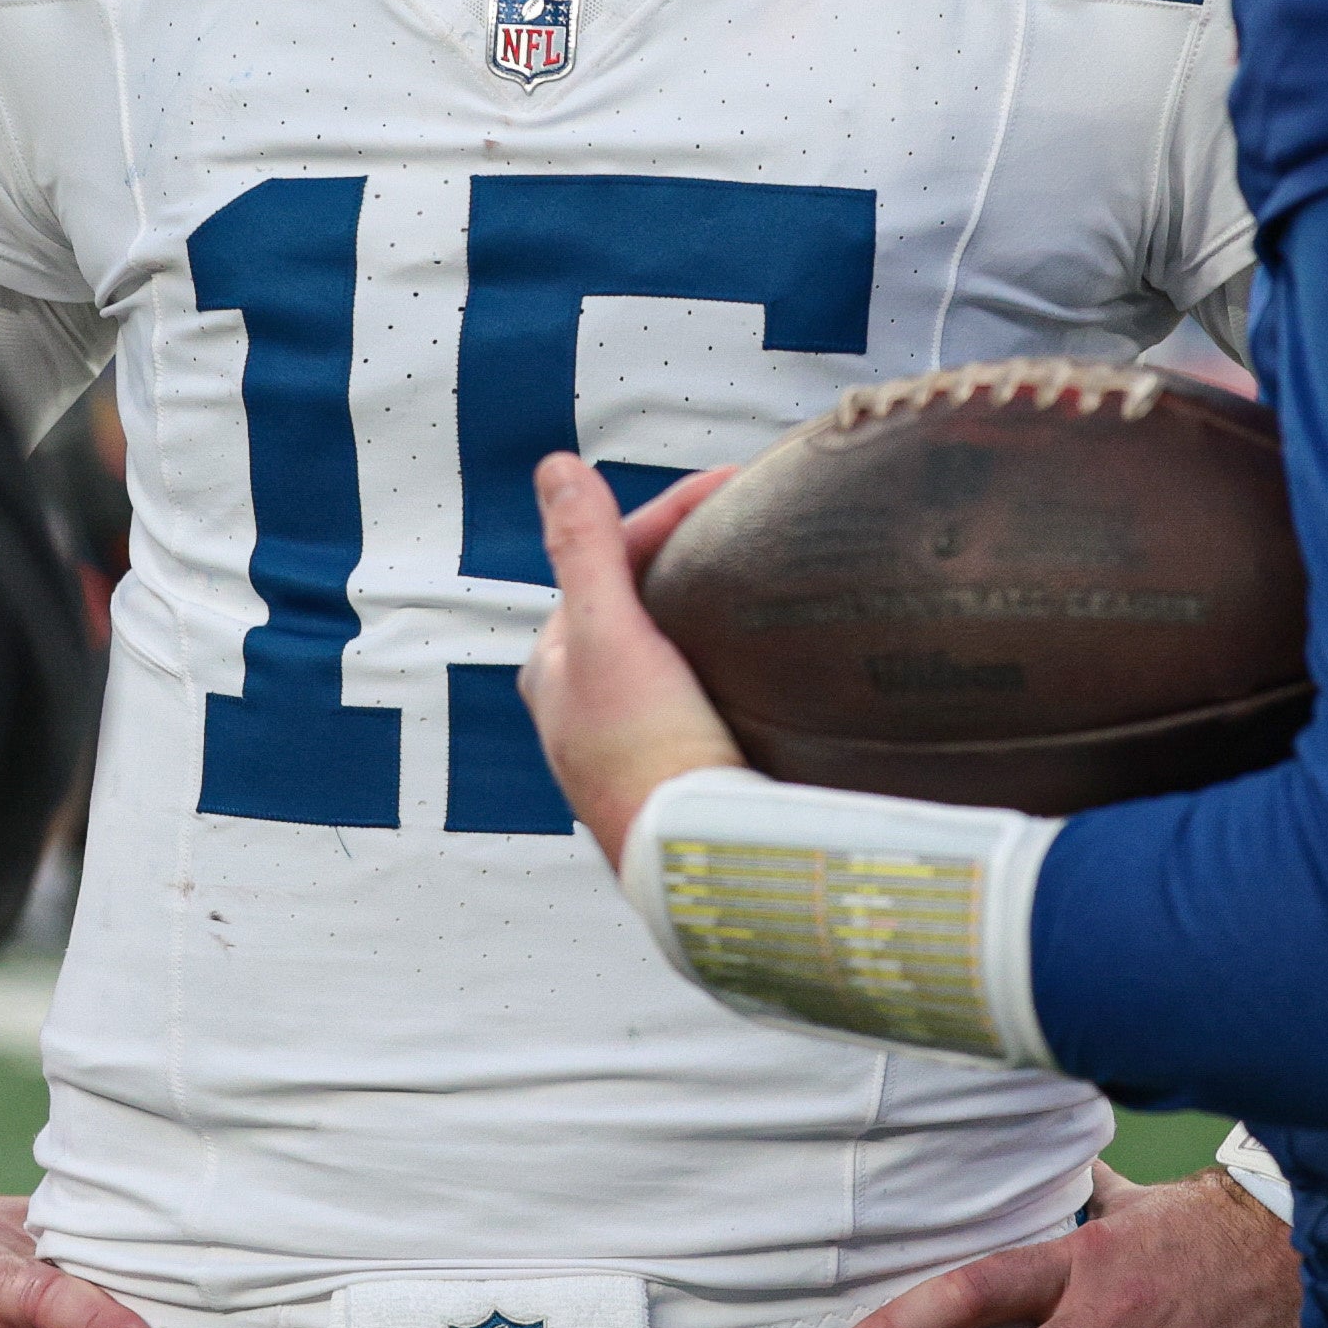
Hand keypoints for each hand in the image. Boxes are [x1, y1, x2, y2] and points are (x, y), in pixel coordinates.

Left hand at [520, 451, 746, 860]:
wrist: (701, 861)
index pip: (609, 561)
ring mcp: (634, 742)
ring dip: (716, 608)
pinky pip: (708, 688)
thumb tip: (554, 466)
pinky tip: (772, 653)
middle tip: (760, 521)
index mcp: (554, 667)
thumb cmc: (644, 750)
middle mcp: (584, 705)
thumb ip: (584, 549)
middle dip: (695, 556)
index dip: (672, 512)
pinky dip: (735, 655)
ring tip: (773, 578)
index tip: (738, 481)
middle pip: (641, 600)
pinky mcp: (683, 771)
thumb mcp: (607, 634)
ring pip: (676, 646)